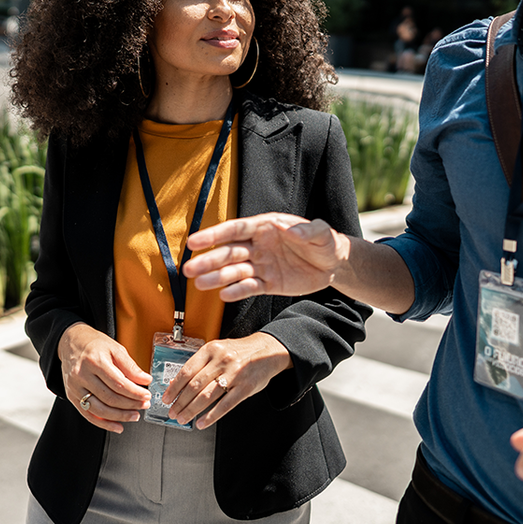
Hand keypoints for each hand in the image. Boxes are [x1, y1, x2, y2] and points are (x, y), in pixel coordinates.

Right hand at [57, 322, 150, 433]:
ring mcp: (75, 387)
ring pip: (100, 409)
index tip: (147, 395)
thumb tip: (145, 380)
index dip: (135, 392)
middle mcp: (82, 375)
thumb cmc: (94, 344)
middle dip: (130, 405)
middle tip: (144, 405)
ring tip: (134, 415)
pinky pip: (88, 414)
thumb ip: (130, 366)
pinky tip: (117, 425)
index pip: (119, 383)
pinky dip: (104, 424)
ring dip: (120, 416)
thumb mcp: (115, 348)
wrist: (71, 342)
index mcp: (94, 361)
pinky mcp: (71, 396)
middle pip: (110, 398)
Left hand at [161, 333, 290, 428]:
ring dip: (191, 410)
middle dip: (180, 402)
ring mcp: (234, 374)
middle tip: (172, 412)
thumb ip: (200, 364)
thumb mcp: (218, 350)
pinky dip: (211, 416)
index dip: (174, 387)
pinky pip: (225, 405)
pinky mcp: (245, 388)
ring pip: (207, 396)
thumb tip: (179, 382)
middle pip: (194, 386)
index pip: (187, 371)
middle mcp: (221, 361)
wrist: (268, 350)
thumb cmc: (239, 351)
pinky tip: (201, 422)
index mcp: (211, 350)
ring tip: (182, 418)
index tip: (166, 398)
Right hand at [184, 214, 349, 300]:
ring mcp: (261, 265)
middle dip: (208, 260)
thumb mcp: (321, 233)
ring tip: (200, 284)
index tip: (194, 241)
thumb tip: (289, 229)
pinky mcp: (268, 284)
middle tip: (188, 269)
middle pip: (228, 252)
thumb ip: (306, 230)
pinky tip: (223, 295)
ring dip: (217, 277)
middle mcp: (258, 246)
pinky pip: (249, 288)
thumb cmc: (325, 243)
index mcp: (265, 228)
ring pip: (234, 271)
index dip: (214, 235)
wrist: (334, 265)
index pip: (235, 230)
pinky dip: (237, 291)